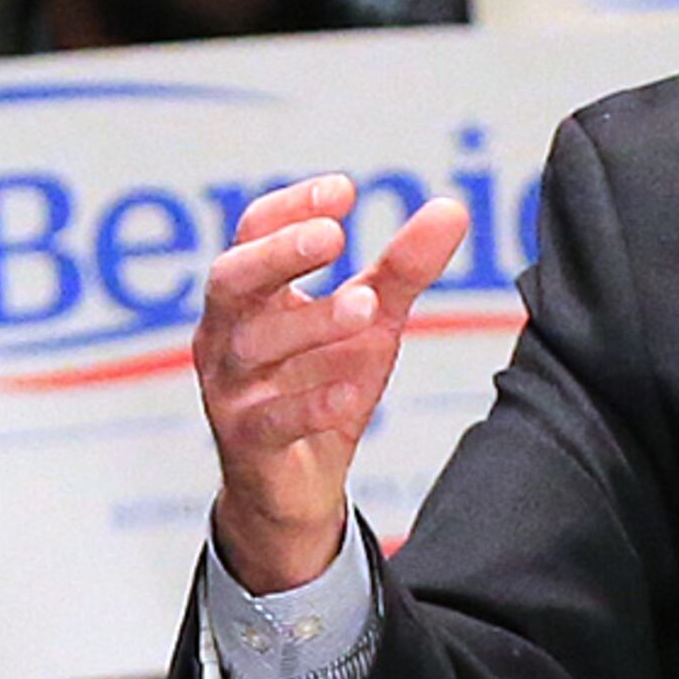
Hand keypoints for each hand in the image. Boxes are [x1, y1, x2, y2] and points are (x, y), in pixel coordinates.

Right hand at [194, 173, 469, 599]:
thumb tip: (451, 207)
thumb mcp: (369, 322)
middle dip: (277, 254)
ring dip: (310, 323)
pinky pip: (272, 420)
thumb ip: (403, 268)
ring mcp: (230, 390)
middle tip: (332, 236)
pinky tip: (354, 389)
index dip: (290, 208)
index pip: (252, 233)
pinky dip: (312, 402)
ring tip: (364, 308)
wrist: (295, 487)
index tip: (344, 191)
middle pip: (231, 280)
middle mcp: (226, 335)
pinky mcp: (247, 443)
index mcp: (250, 295)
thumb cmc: (323, 384)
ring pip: (253, 348)